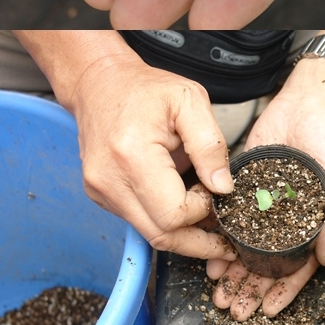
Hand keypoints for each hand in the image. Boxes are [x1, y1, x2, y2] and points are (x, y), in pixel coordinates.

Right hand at [70, 53, 237, 259]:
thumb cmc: (144, 90)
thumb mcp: (189, 100)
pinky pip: (138, 221)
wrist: (99, 84)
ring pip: (149, 234)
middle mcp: (110, 181)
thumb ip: (209, 144)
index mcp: (132, 156)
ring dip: (181, 231)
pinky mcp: (100, 195)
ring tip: (203, 213)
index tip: (214, 190)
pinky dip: (163, 219)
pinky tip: (179, 202)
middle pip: (161, 236)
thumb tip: (223, 187)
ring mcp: (101, 191)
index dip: (202, 210)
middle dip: (197, 240)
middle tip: (224, 239)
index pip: (174, 214)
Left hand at [208, 72, 324, 319]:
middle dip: (251, 287)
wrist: (309, 100)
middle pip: (268, 262)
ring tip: (218, 289)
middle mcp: (287, 218)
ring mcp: (265, 203)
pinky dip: (222, 234)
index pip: (299, 266)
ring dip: (233, 268)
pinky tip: (211, 250)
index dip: (284, 290)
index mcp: (314, 222)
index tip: (268, 310)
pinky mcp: (245, 184)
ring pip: (247, 244)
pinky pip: (231, 214)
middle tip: (234, 308)